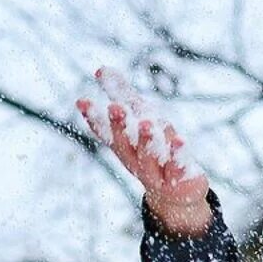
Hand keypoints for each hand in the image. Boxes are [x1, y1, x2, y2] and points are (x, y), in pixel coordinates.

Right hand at [77, 67, 212, 236]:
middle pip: (125, 143)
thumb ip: (121, 94)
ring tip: (146, 123)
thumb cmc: (155, 148)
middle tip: (115, 107)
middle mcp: (135, 159)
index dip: (94, 117)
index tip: (82, 101)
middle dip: (120, 126)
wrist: (177, 192)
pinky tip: (180, 140)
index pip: (105, 131)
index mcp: (123, 144)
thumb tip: (100, 69)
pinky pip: (176, 168)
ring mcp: (155, 171)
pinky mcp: (177, 179)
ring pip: (149, 156)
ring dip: (147, 140)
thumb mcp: (139, 119)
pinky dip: (177, 155)